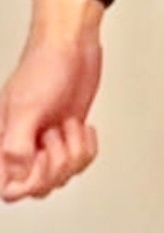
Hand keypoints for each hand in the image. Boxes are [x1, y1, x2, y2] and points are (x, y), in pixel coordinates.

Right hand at [0, 33, 101, 202]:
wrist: (74, 44)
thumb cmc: (45, 66)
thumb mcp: (27, 109)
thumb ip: (16, 146)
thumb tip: (14, 179)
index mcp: (3, 141)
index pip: (7, 188)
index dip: (26, 184)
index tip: (38, 160)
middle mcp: (23, 146)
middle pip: (39, 187)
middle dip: (56, 162)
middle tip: (54, 135)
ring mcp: (47, 142)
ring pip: (62, 176)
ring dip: (73, 151)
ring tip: (66, 124)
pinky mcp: (68, 136)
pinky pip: (80, 162)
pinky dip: (87, 146)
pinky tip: (80, 125)